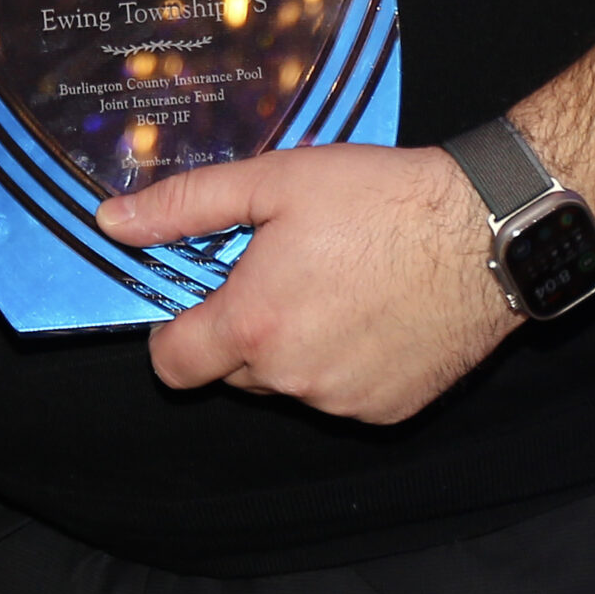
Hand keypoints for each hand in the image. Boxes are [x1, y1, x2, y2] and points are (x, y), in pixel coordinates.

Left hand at [95, 143, 517, 423]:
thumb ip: (183, 207)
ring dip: (289, 345)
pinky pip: (339, 394)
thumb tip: (111, 223)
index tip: (194, 296)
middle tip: (272, 267)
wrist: (483, 234)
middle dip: (237, 326)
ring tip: (327, 280)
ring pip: (286, 382)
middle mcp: (294, 379)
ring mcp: (345, 402)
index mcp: (254, 326)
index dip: (171, 332)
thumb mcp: (269, 182)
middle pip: (231, 371)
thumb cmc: (375, 199)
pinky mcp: (390, 411)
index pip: (173, 365)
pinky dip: (339, 361)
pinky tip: (367, 309)